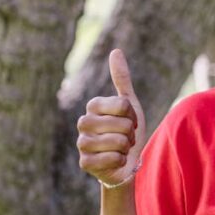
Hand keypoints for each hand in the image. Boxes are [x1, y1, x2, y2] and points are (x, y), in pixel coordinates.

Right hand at [76, 49, 147, 184]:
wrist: (126, 162)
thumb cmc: (126, 131)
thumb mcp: (128, 104)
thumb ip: (121, 79)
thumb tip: (116, 51)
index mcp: (93, 106)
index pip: (123, 105)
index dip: (132, 115)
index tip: (128, 121)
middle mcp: (83, 122)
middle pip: (122, 124)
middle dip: (130, 133)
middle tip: (125, 137)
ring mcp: (82, 143)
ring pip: (118, 141)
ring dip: (126, 148)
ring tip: (120, 149)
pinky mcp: (85, 162)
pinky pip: (113, 158)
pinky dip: (120, 161)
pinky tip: (115, 161)